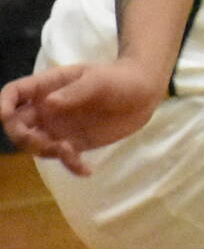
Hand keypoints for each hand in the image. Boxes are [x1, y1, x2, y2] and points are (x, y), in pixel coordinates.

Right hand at [1, 60, 163, 176]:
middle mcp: (46, 109)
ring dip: (47, 152)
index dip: (3, 104)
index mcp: (47, 87)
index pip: (14, 93)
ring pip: (35, 145)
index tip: (5, 115)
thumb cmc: (120, 78)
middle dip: (23, 137)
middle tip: (48, 143)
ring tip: (72, 153)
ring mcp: (58, 127)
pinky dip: (70, 166)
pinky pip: (63, 158)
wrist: (144, 93)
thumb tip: (48, 103)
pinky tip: (86, 170)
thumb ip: (75, 92)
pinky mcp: (74, 143)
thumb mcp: (99, 80)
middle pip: (17, 125)